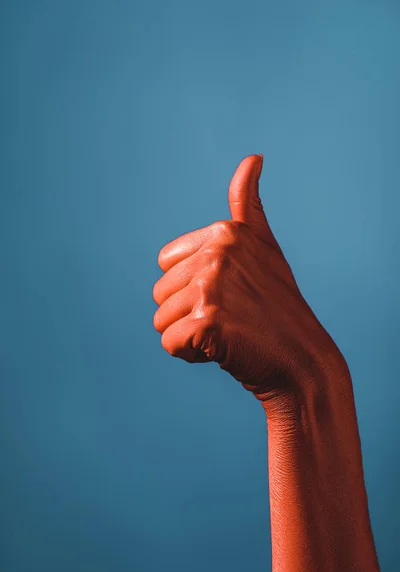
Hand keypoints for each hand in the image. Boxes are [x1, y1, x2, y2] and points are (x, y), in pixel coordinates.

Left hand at [153, 155, 343, 414]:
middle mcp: (217, 254)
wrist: (302, 360)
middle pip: (160, 293)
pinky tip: (224, 351)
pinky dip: (192, 355)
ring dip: (189, 336)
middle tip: (231, 318)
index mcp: (225, 233)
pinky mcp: (208, 323)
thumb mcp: (264, 247)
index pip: (166, 265)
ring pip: (162, 321)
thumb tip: (253, 157)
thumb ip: (248, 204)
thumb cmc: (278, 305)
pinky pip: (171, 344)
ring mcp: (212, 287)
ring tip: (229, 334)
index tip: (229, 294)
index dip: (191, 288)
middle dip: (188, 314)